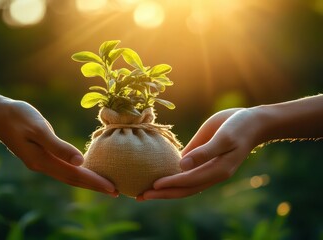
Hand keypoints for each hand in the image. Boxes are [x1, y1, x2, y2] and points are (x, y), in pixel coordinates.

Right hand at [0, 100, 116, 196]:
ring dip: (87, 181)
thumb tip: (80, 161)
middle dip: (94, 185)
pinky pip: (64, 168)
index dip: (94, 182)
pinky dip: (78, 172)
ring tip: (105, 185)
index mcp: (43, 161)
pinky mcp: (42, 155)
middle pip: (73, 179)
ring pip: (69, 175)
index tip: (112, 188)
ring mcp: (42, 162)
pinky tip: (86, 171)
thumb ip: (58, 146)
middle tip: (115, 191)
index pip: (75, 175)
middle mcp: (43, 165)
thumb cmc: (18, 117)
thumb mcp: (38, 129)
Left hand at [138, 108, 259, 199]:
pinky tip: (159, 178)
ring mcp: (208, 169)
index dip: (171, 184)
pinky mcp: (204, 160)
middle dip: (163, 193)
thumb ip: (204, 152)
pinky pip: (187, 174)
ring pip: (184, 184)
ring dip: (166, 189)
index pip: (190, 181)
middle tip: (140, 196)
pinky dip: (173, 178)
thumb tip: (182, 165)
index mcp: (218, 170)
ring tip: (146, 192)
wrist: (252, 122)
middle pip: (185, 189)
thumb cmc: (238, 126)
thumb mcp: (224, 137)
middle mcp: (212, 174)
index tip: (153, 185)